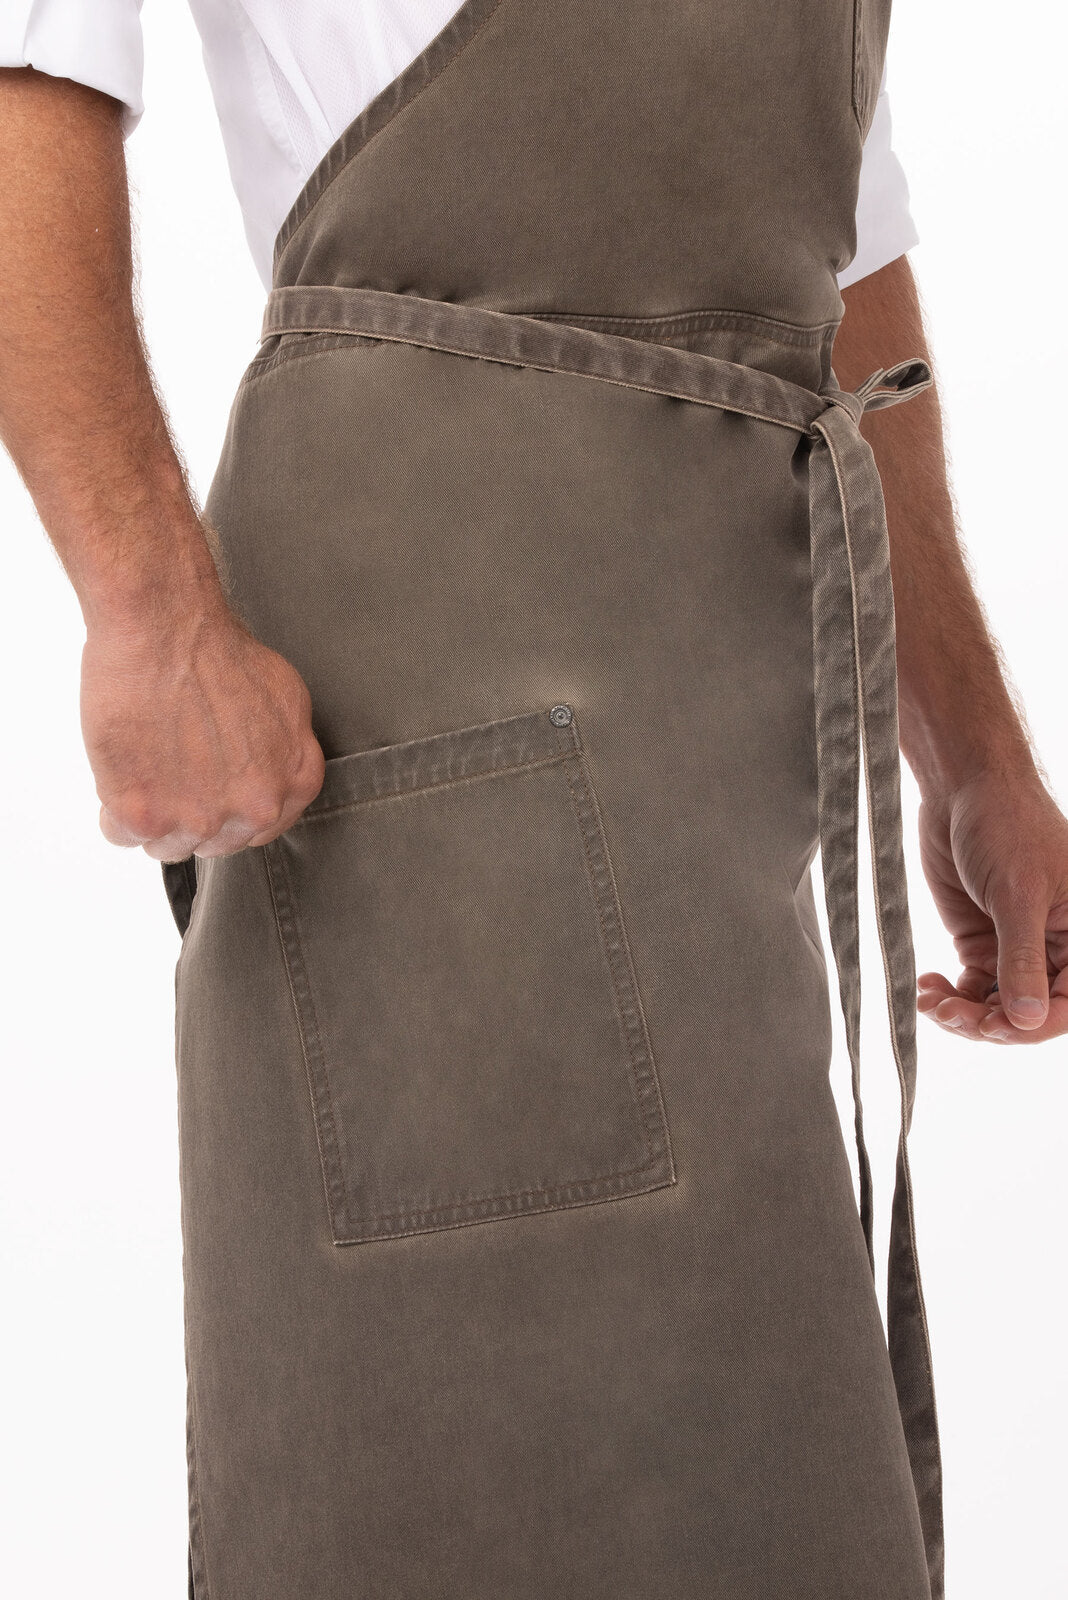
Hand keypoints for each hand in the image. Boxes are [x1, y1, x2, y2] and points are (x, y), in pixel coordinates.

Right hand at [82, 597, 324, 862]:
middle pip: (213, 842)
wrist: (165, 627)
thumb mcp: (286, 701)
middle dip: (192, 811)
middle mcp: (255, 811)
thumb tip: (266, 776)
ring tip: (147, 764)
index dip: (227, 806)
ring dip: (153, 814)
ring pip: (166, 845)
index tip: (208, 786)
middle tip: (172, 767)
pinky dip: (114, 810)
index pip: (259, 828)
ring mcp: (201, 819)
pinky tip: (122, 770)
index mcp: (293, 784)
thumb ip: (285, 752)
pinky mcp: (146, 816)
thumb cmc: (219, 650)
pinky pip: (121, 835)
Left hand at [916, 771, 1067, 1043]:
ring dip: (963, 1014)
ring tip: (932, 1003)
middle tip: (951, 1015)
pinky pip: (972, 987)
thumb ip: (1022, 958)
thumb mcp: (1018, 894)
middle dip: (989, 1022)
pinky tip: (926, 988)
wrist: (962, 788)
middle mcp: (1055, 947)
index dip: (1035, 1024)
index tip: (995, 1027)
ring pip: (997, 1005)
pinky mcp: (981, 941)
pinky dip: (950, 996)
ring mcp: (1015, 947)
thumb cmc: (1007, 824)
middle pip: (1029, 1011)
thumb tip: (1027, 1020)